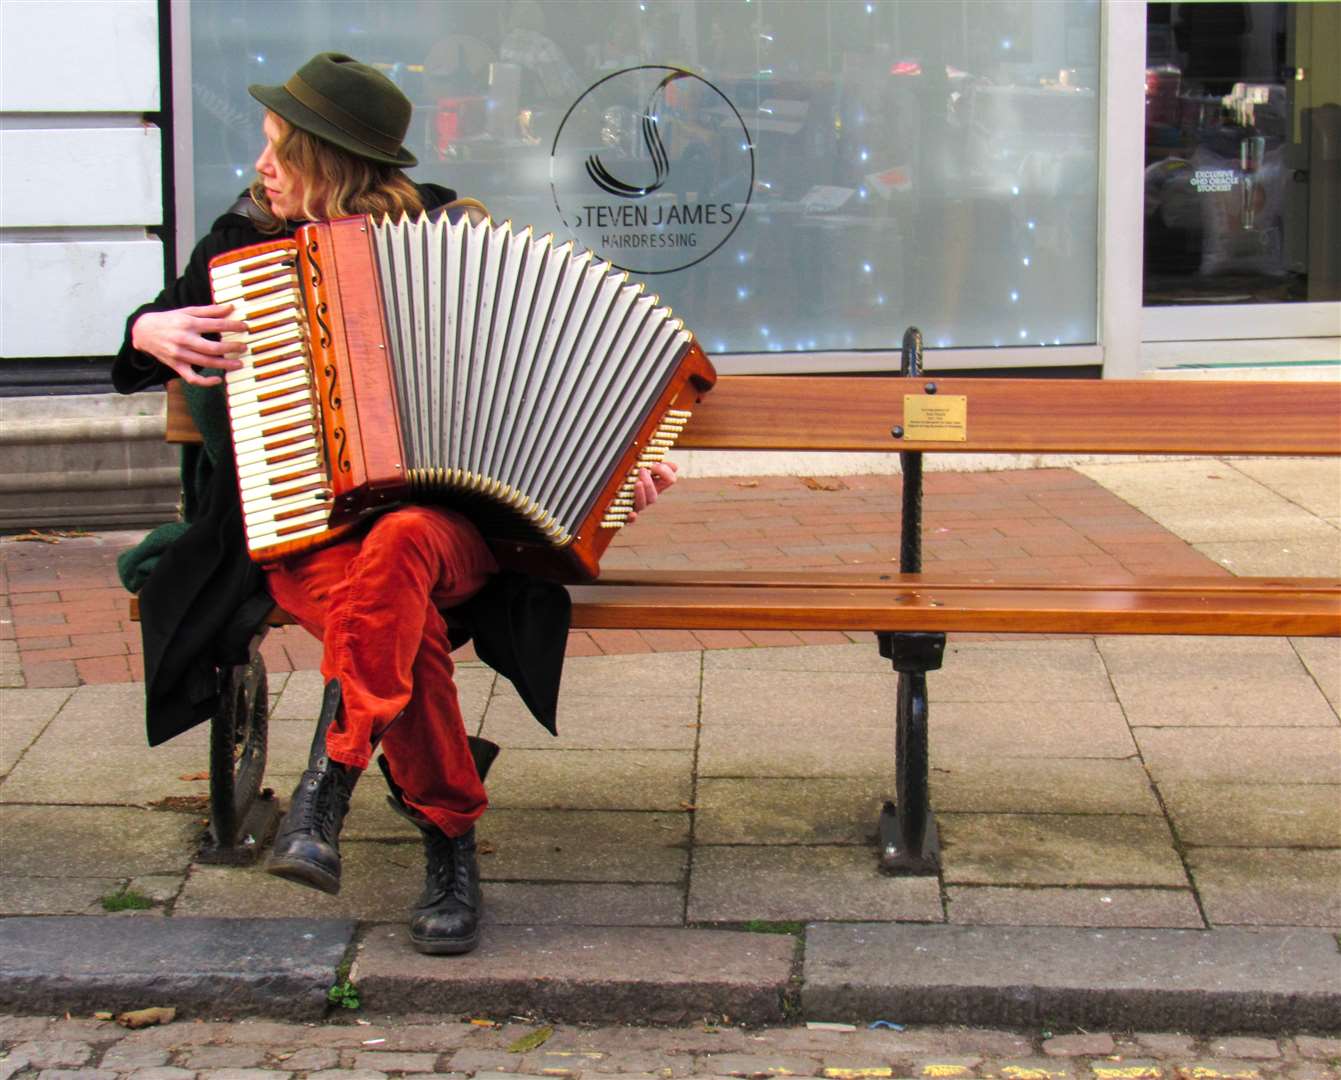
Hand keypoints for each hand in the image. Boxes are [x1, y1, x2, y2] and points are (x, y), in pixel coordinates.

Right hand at [130, 304, 247, 385]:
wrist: (143, 331)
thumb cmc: (169, 320)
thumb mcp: (187, 311)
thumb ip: (209, 310)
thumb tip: (230, 308)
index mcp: (188, 323)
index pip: (216, 325)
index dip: (233, 326)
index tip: (245, 327)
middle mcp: (184, 339)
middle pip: (213, 348)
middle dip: (232, 348)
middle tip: (244, 347)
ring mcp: (180, 354)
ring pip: (206, 363)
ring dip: (225, 365)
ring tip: (239, 363)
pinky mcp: (176, 366)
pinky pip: (192, 378)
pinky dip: (205, 381)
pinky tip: (217, 380)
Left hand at [628, 460, 677, 523]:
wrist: (614, 500)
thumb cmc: (631, 481)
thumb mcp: (645, 472)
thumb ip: (658, 467)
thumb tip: (675, 467)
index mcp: (654, 486)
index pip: (668, 481)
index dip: (665, 472)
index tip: (654, 465)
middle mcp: (647, 497)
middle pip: (654, 495)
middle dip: (649, 483)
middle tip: (642, 470)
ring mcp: (636, 506)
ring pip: (643, 504)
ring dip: (641, 494)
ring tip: (637, 483)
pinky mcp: (624, 514)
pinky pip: (629, 520)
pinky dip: (632, 518)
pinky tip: (632, 514)